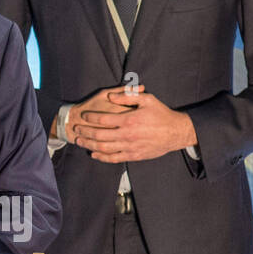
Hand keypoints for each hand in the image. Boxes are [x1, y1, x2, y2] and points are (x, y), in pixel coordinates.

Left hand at [71, 88, 196, 162]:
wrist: (177, 133)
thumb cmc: (161, 114)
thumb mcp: (147, 99)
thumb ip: (128, 95)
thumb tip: (112, 95)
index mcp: (130, 120)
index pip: (103, 119)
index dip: (90, 117)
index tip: (83, 116)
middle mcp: (128, 134)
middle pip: (99, 134)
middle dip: (85, 131)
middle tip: (75, 129)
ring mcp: (130, 147)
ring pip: (104, 148)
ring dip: (89, 144)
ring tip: (79, 141)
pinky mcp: (134, 155)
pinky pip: (114, 158)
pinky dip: (102, 157)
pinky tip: (94, 154)